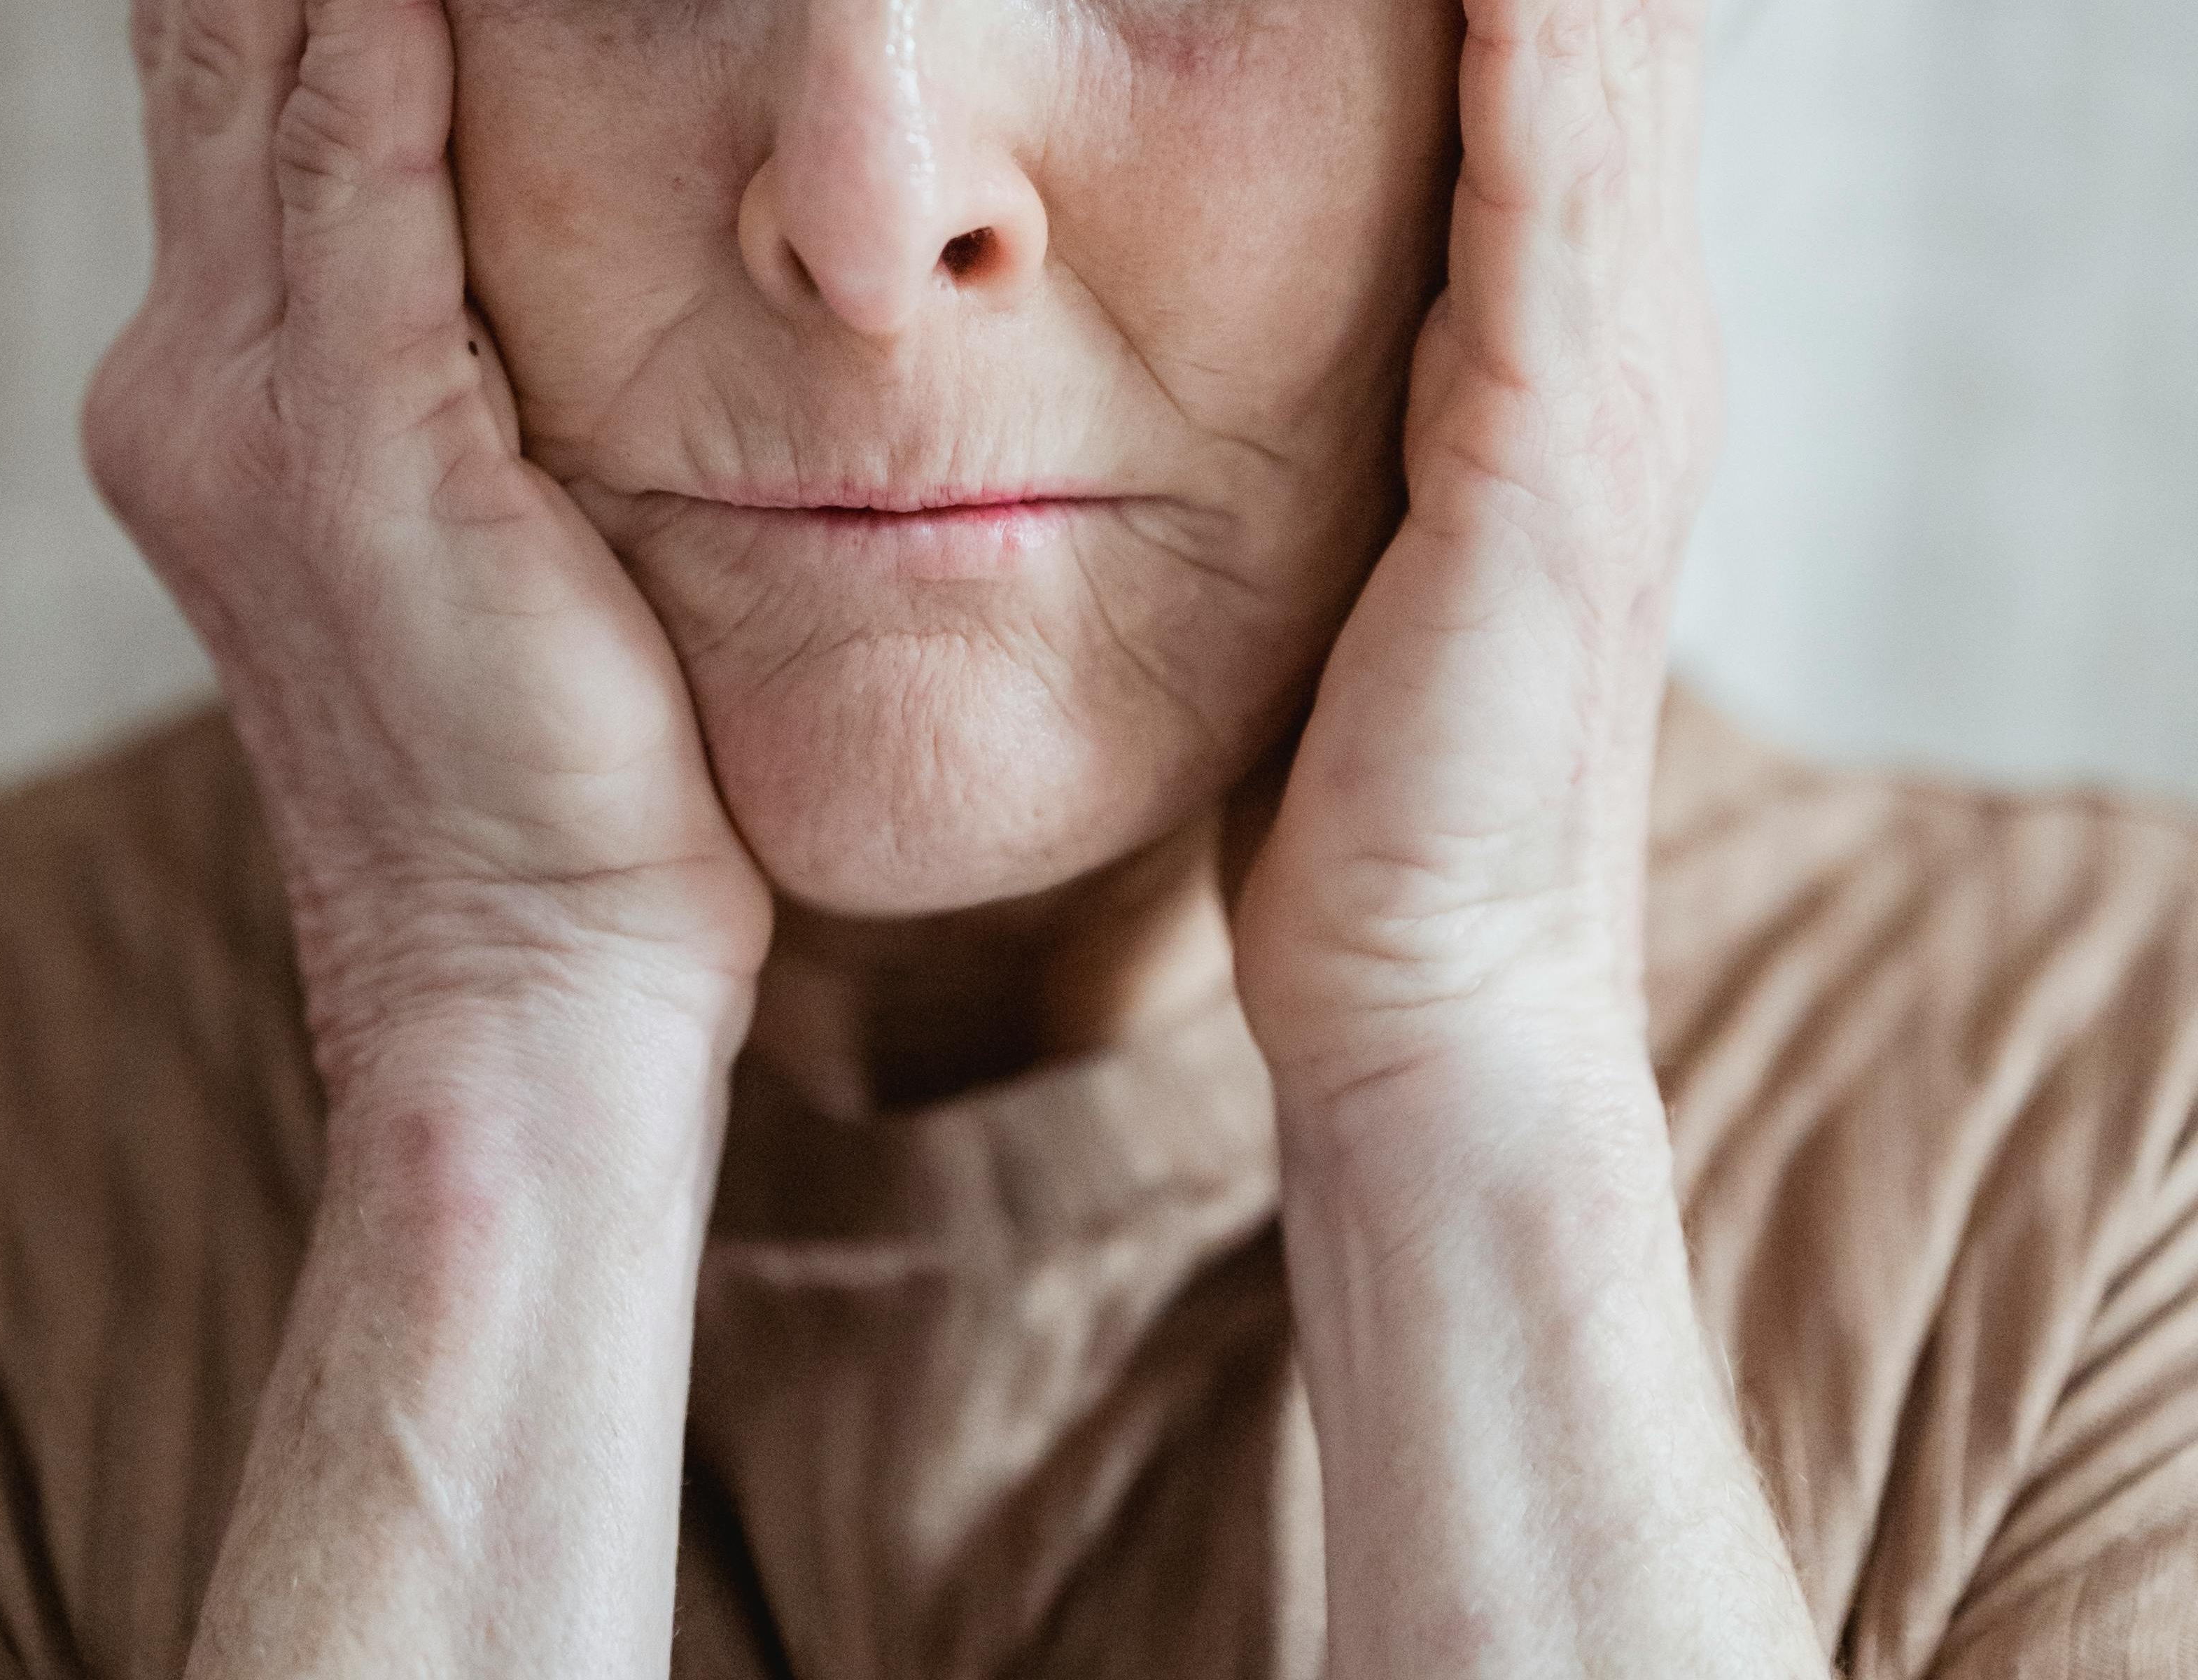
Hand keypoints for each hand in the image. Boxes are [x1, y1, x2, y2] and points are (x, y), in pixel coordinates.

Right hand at [82, 0, 771, 1095]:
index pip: (227, 107)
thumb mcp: (449, 547)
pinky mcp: (366, 466)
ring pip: (265, 86)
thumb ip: (422, 387)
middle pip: (211, 57)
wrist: (518, 984)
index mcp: (208, 406)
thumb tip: (477, 257)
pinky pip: (366, 192)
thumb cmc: (524, 776)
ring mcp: (257, 426)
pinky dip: (391, 50)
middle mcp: (190, 391)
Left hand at [1230, 0, 1719, 1147]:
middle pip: (1604, 46)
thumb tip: (1250, 356)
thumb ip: (1354, 438)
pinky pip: (1547, 195)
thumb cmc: (1363, 798)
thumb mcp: (1358, 566)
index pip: (1551, 94)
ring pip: (1596, 80)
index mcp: (1565, 369)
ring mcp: (1608, 400)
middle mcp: (1622, 353)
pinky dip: (1527, 49)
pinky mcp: (1552, 466)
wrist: (1427, 994)